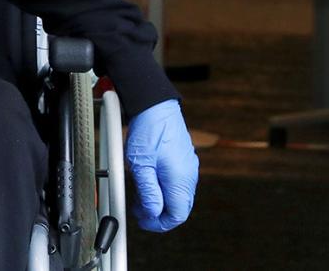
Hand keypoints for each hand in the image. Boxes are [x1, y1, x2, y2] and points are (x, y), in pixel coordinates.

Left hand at [126, 99, 198, 231]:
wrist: (155, 105)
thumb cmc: (148, 130)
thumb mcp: (141, 164)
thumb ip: (148, 192)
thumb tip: (153, 213)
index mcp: (181, 180)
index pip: (177, 215)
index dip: (159, 223)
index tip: (144, 221)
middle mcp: (189, 175)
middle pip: (179, 207)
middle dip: (159, 213)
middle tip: (139, 211)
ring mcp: (189, 166)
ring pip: (177, 194)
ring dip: (160, 200)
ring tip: (140, 196)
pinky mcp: (184, 159)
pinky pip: (177, 181)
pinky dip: (164, 187)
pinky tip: (149, 180)